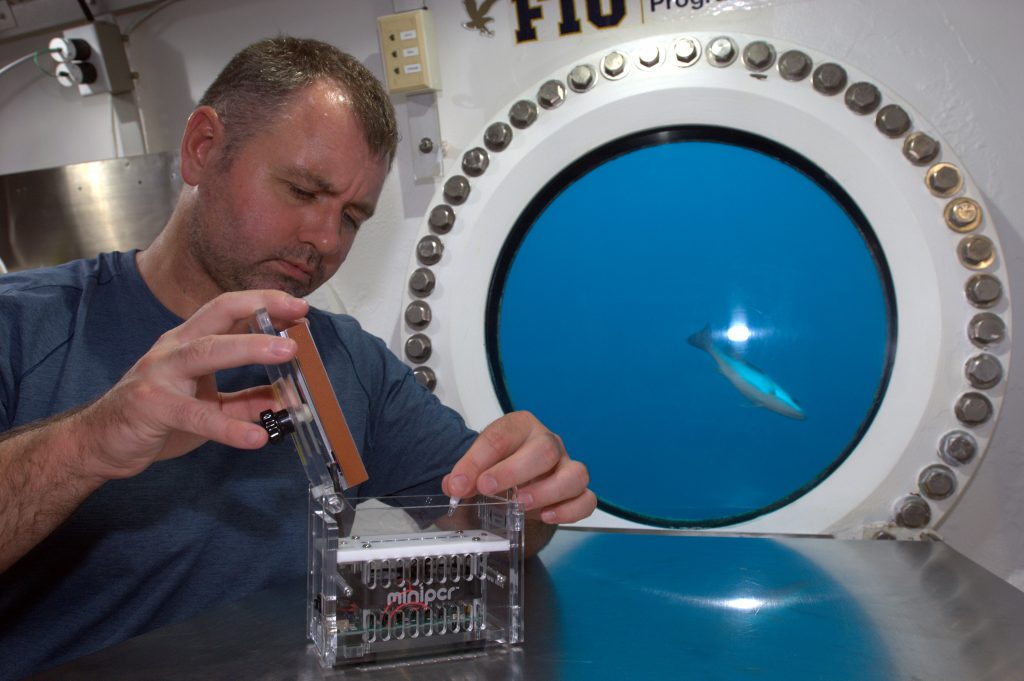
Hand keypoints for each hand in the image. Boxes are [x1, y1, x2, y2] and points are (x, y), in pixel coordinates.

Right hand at [76, 291, 308, 480]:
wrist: (100, 443)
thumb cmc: (155, 416)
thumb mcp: (207, 405)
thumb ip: (244, 401)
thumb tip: (286, 400)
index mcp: (188, 342)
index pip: (227, 308)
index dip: (263, 302)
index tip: (298, 306)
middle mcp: (174, 349)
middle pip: (218, 315)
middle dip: (260, 309)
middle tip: (298, 315)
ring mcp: (160, 374)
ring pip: (207, 352)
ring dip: (250, 348)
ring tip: (287, 353)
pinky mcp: (151, 407)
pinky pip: (196, 415)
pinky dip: (229, 427)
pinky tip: (256, 437)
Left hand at [442, 411, 595, 523]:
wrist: (511, 478)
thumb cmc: (497, 467)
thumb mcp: (476, 467)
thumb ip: (463, 474)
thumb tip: (455, 486)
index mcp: (520, 427)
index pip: (503, 435)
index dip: (480, 460)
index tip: (462, 482)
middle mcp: (548, 443)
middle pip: (545, 449)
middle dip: (514, 471)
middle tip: (488, 489)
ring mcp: (566, 467)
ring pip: (575, 474)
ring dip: (547, 492)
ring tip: (520, 505)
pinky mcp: (576, 492)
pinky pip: (586, 500)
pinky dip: (569, 510)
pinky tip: (546, 517)